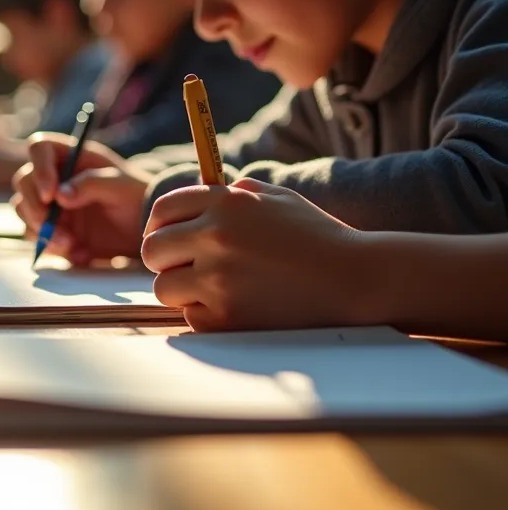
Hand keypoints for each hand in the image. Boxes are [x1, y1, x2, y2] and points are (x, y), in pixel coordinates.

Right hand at [10, 132, 147, 263]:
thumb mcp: (121, 186)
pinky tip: (79, 252)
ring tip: (70, 243)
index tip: (51, 194)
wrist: (143, 229)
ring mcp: (49, 204)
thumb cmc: (135, 197)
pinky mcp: (50, 228)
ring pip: (23, 210)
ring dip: (41, 229)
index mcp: (70, 156)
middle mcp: (54, 177)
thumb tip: (60, 195)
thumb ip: (91, 185)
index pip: (39, 148)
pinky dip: (51, 246)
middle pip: (23, 182)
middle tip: (52, 225)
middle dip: (34, 207)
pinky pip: (36, 236)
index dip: (39, 168)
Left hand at [141, 179, 363, 330]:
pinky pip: (190, 317)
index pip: (162, 210)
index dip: (160, 225)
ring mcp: (217, 279)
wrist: (357, 280)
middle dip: (165, 260)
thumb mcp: (279, 200)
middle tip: (184, 268)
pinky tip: (239, 309)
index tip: (168, 238)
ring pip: (164, 287)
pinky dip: (208, 317)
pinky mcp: (224, 317)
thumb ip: (235, 194)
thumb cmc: (320, 238)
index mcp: (225, 203)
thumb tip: (201, 192)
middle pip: (152, 250)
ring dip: (183, 291)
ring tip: (215, 290)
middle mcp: (215, 237)